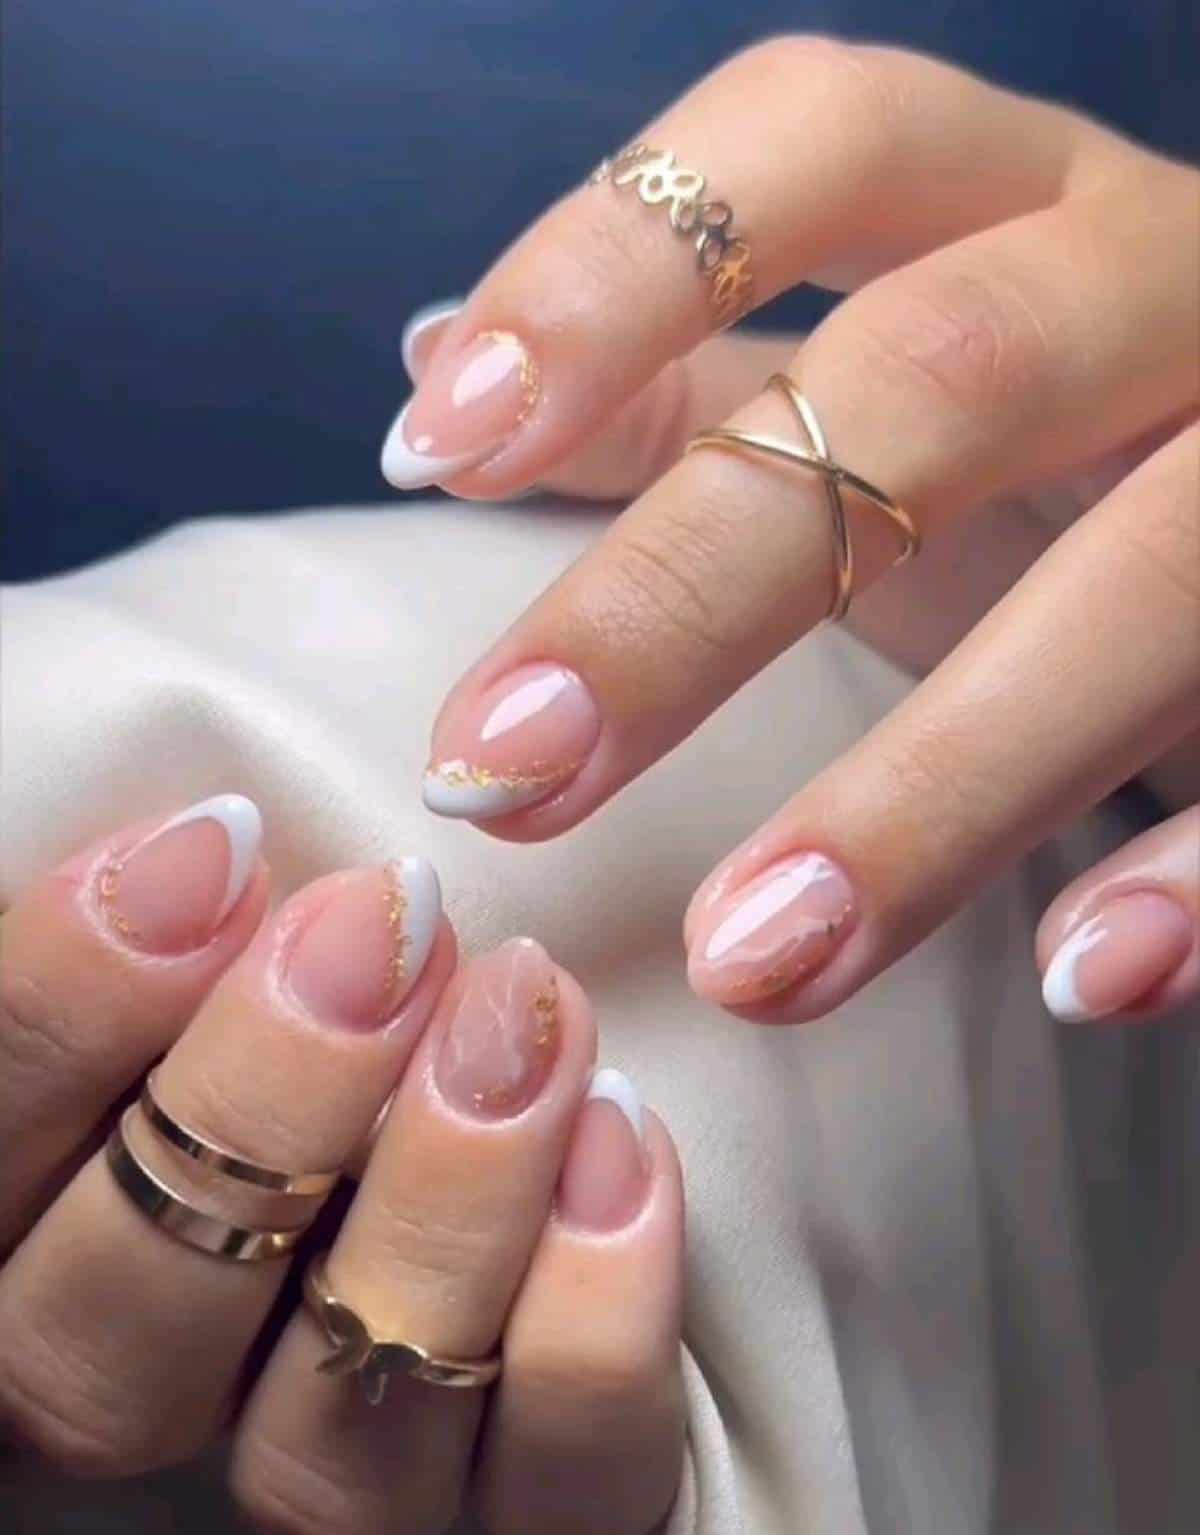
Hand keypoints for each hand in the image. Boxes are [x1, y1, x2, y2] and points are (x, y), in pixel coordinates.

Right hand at [0, 797, 682, 1534]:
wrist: (466, 1073)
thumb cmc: (290, 970)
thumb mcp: (203, 934)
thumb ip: (162, 928)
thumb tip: (209, 860)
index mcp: (18, 1231)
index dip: (73, 1013)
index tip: (214, 853)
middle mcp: (136, 1382)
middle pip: (112, 1359)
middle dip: (264, 1125)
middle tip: (389, 939)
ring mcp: (321, 1459)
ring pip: (334, 1475)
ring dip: (441, 1232)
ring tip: (526, 1028)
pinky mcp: (512, 1488)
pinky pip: (554, 1495)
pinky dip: (594, 1340)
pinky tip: (619, 1144)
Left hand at [385, 38, 1198, 1026]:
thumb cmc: (1075, 452)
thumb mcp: (889, 395)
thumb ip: (685, 380)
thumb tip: (431, 365)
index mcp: (1019, 198)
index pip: (819, 139)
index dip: (619, 272)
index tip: (438, 443)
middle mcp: (1170, 283)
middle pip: (945, 376)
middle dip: (704, 585)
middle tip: (508, 772)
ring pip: (1150, 579)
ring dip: (940, 788)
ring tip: (755, 959)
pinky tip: (1084, 980)